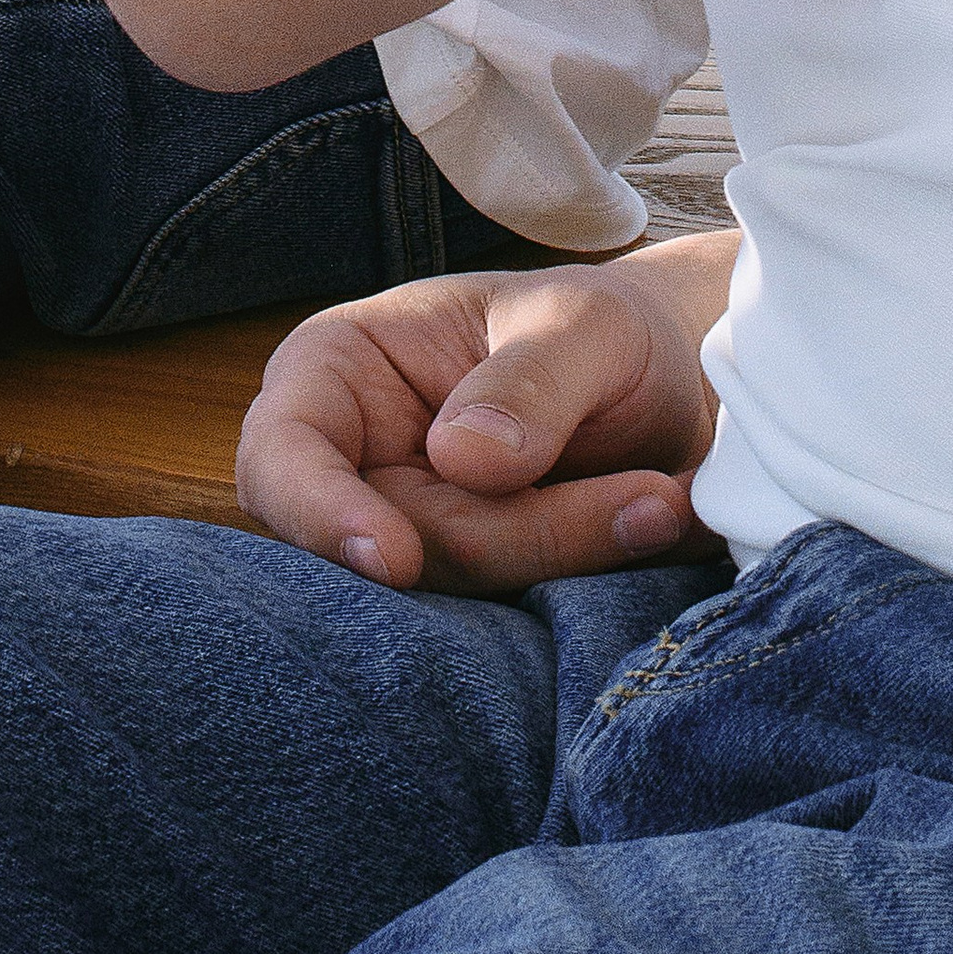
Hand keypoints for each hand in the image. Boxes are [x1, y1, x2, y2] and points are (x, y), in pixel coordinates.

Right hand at [235, 230, 734, 593]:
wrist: (671, 389)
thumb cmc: (599, 331)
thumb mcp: (582, 323)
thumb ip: (529, 380)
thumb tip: (462, 460)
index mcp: (338, 372)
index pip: (282, 452)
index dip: (320, 510)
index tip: (397, 559)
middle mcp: (353, 465)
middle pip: (382, 544)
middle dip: (515, 535)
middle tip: (646, 503)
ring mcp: (410, 537)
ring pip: (453, 596)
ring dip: (565, 558)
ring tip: (665, 503)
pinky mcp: (473, 594)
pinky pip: (504, 629)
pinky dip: (582, 589)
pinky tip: (655, 531)